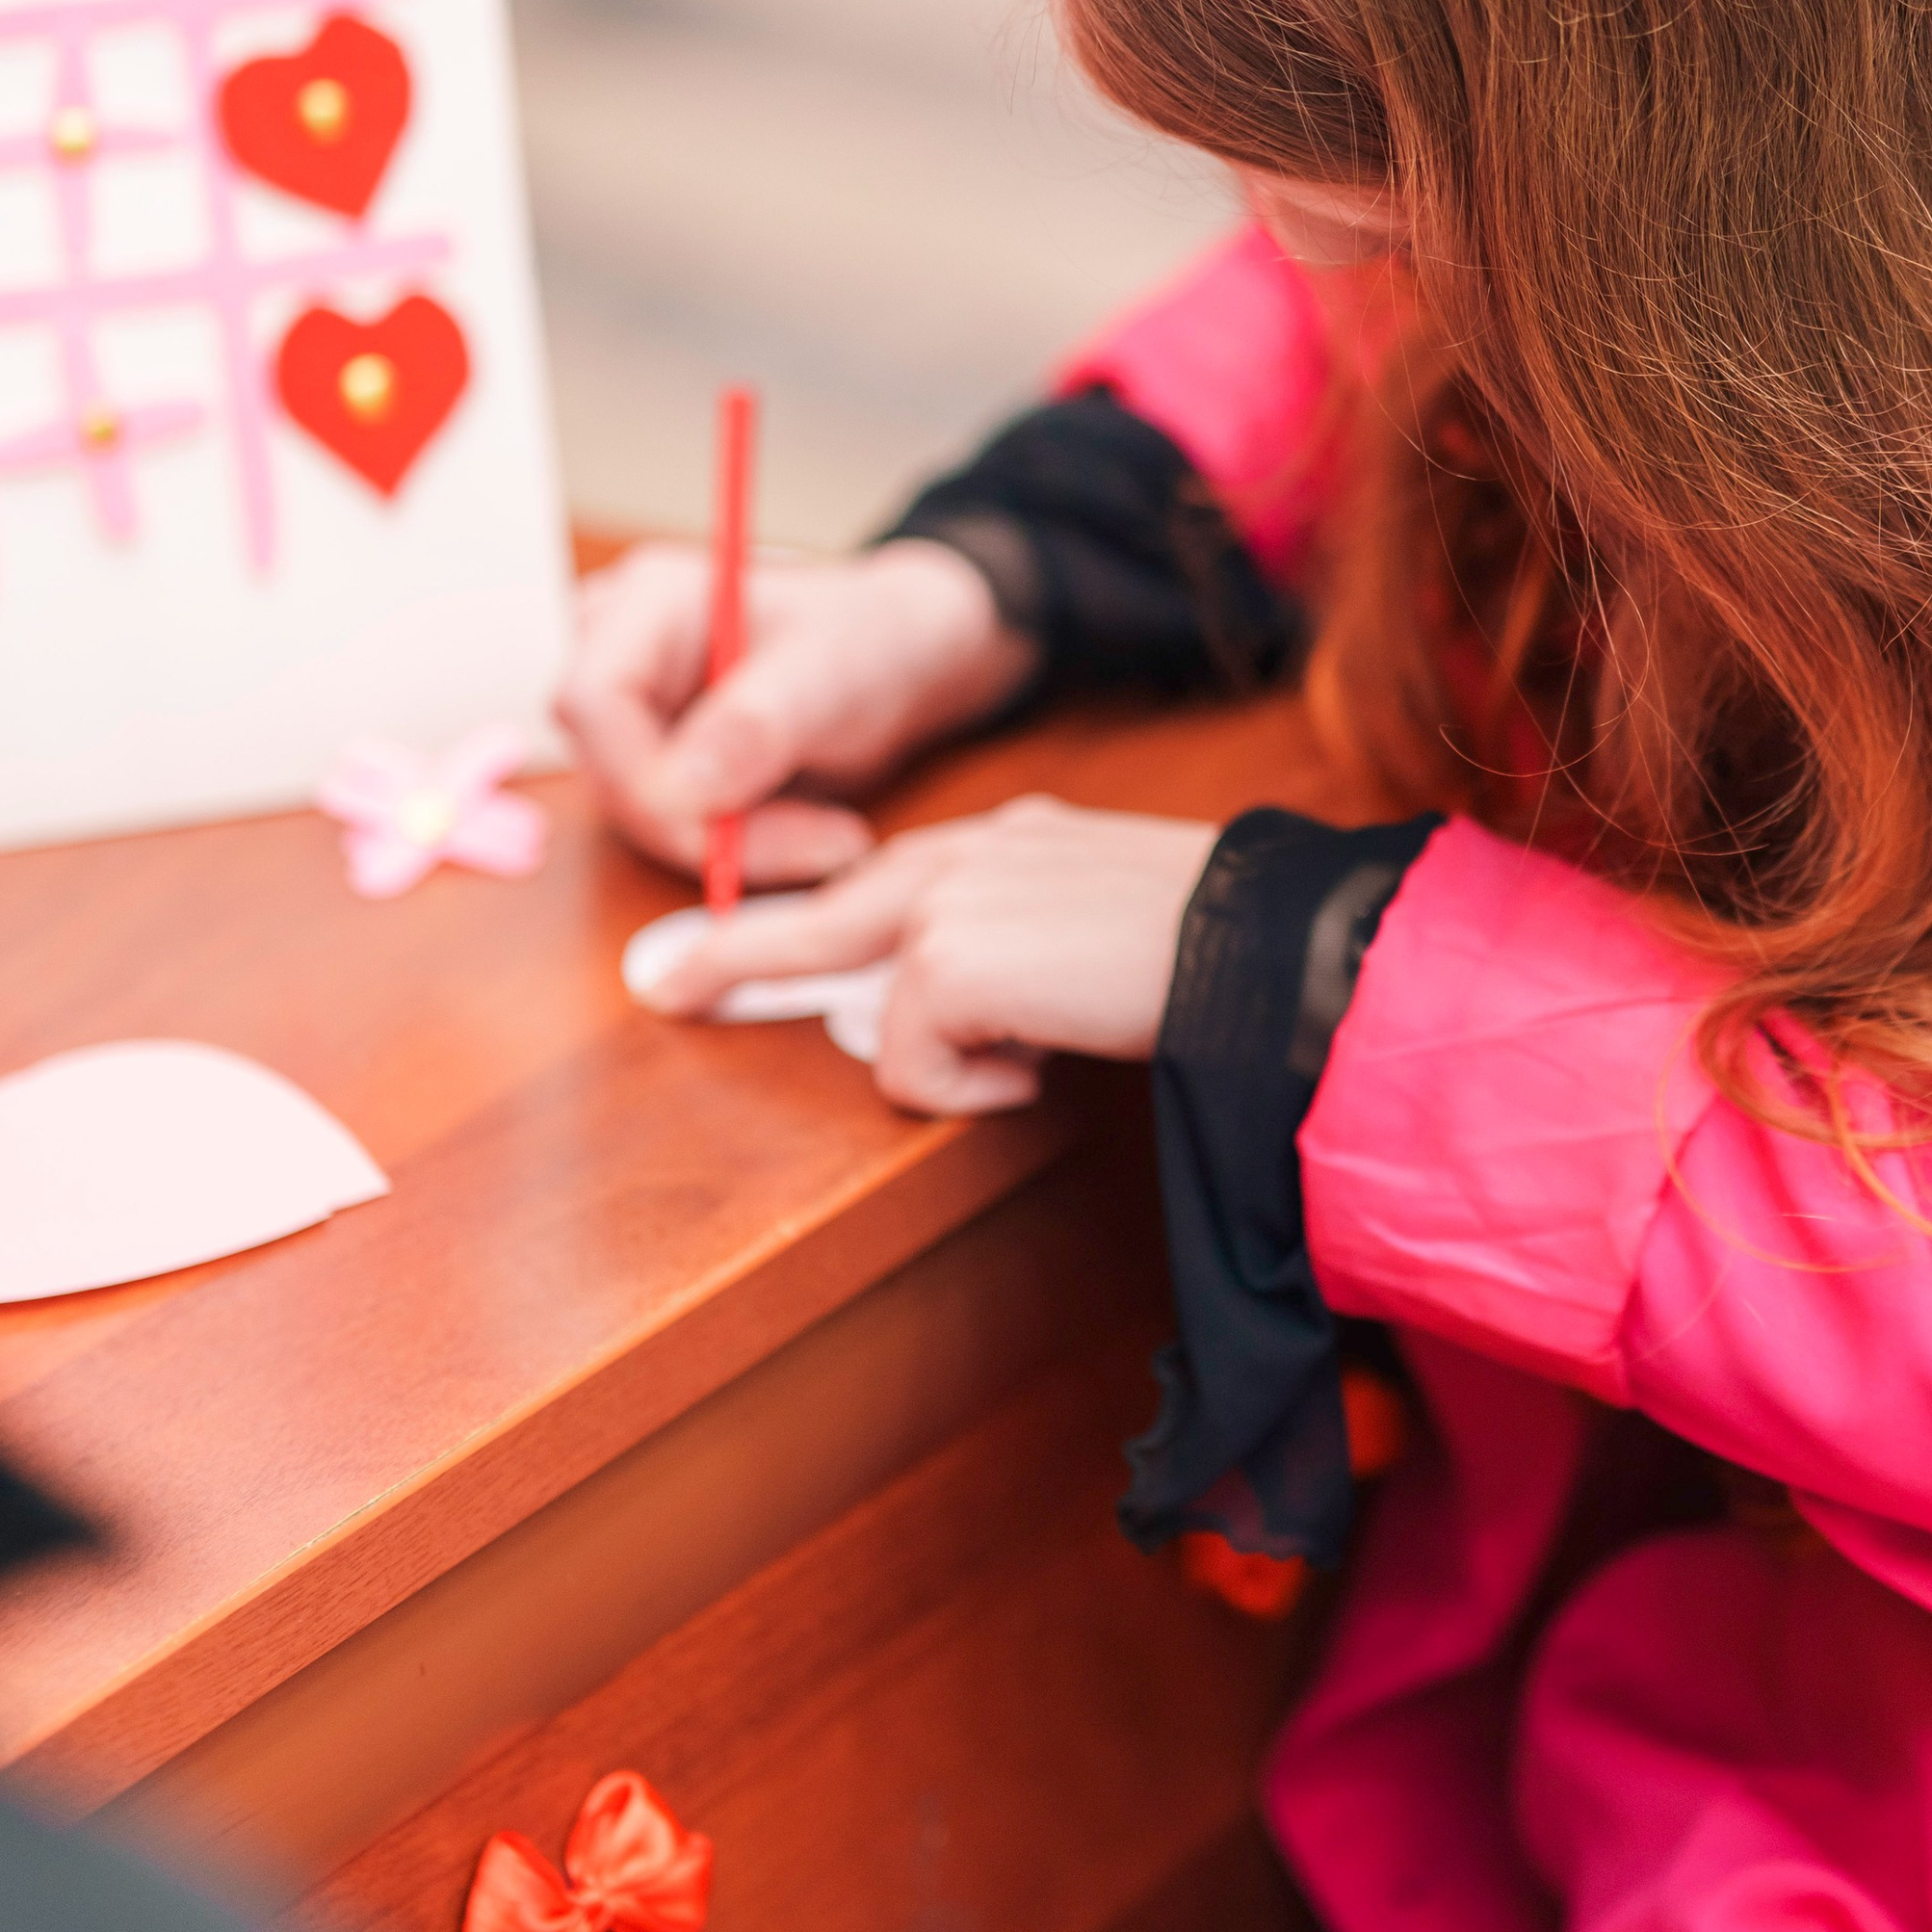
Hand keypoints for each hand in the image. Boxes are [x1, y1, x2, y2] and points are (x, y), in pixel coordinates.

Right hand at [556, 537, 1039, 885]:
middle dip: (704, 828)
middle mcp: (621, 655)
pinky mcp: (660, 766)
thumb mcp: (831, 671)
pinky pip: (674, 831)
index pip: (590, 701)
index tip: (726, 829)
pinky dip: (740, 851)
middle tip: (820, 841)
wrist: (902, 661)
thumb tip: (676, 791)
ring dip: (735, 848)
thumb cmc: (868, 637)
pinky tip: (812, 834)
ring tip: (832, 835)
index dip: (640, 778)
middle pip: (609, 769)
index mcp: (648, 602)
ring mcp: (635, 715)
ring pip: (640, 814)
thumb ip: (756, 722)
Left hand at [625, 795, 1221, 1113]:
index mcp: (1010, 841)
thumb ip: (1030, 950)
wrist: (1263, 944)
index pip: (888, 878)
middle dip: (738, 952)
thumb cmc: (1215, 949)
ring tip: (1036, 1056)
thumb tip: (981, 1029)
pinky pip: (910, 1065)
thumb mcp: (1105, 929)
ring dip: (950, 1063)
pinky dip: (970, 1089)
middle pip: (826, 913)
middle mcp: (969, 854)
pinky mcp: (944, 961)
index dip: (812, 917)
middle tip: (668, 985)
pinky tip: (1041, 1065)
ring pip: (884, 1017)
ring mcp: (949, 901)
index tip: (740, 940)